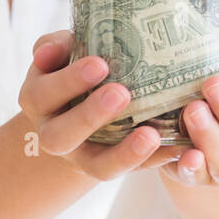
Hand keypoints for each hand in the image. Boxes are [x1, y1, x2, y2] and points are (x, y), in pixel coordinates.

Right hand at [19, 31, 180, 179]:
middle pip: (61, 137)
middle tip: (121, 93)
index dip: (68, 82)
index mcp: (39, 101)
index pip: (43, 94)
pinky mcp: (113, 168)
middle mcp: (54, 134)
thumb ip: (57, 45)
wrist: (84, 106)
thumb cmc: (75, 67)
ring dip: (125, 153)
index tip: (100, 64)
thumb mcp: (64, 52)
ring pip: (98, 167)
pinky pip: (135, 172)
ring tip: (150, 134)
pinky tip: (179, 147)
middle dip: (90, 116)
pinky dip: (156, 160)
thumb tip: (47, 53)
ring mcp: (83, 157)